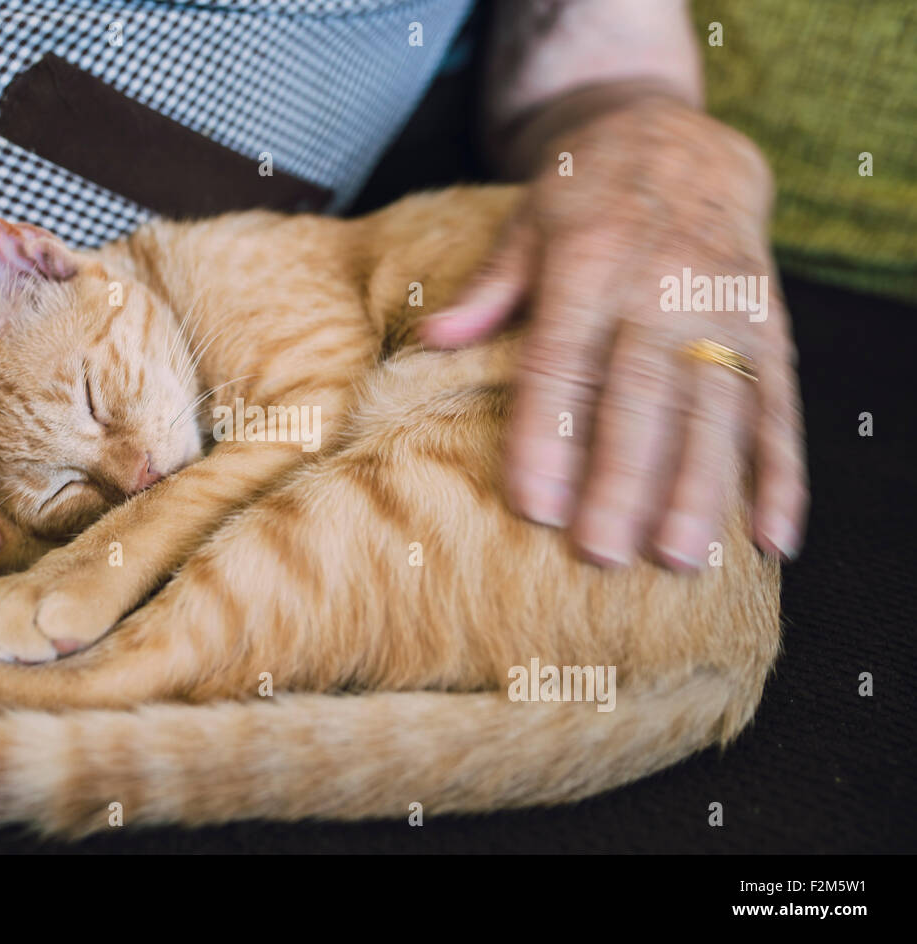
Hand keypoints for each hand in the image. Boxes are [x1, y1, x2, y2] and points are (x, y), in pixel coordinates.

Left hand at [422, 96, 806, 569]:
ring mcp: (725, 309)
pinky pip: (780, 405)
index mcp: (591, 262)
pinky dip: (783, 473)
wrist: (685, 143)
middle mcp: (663, 287)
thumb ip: (487, 289)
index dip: (546, 436)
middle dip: (624, 479)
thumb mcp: (526, 225)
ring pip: (716, 409)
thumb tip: (433, 338)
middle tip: (603, 555)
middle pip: (642, 396)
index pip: (563, 361)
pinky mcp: (770, 328)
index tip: (534, 508)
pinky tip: (773, 537)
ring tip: (680, 560)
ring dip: (702, 488)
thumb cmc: (587, 197)